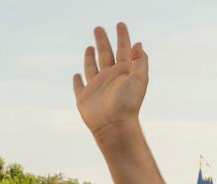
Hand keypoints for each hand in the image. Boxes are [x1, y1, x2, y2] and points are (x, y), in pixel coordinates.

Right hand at [73, 23, 147, 139]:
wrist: (115, 126)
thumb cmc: (128, 104)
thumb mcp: (139, 80)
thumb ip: (140, 62)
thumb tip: (139, 44)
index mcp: (123, 72)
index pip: (123, 49)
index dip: (122, 36)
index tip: (120, 24)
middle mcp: (110, 78)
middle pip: (106, 54)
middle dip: (103, 41)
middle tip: (98, 28)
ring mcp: (96, 87)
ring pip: (92, 67)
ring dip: (90, 57)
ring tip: (89, 47)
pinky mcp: (84, 98)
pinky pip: (79, 86)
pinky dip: (77, 80)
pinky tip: (76, 74)